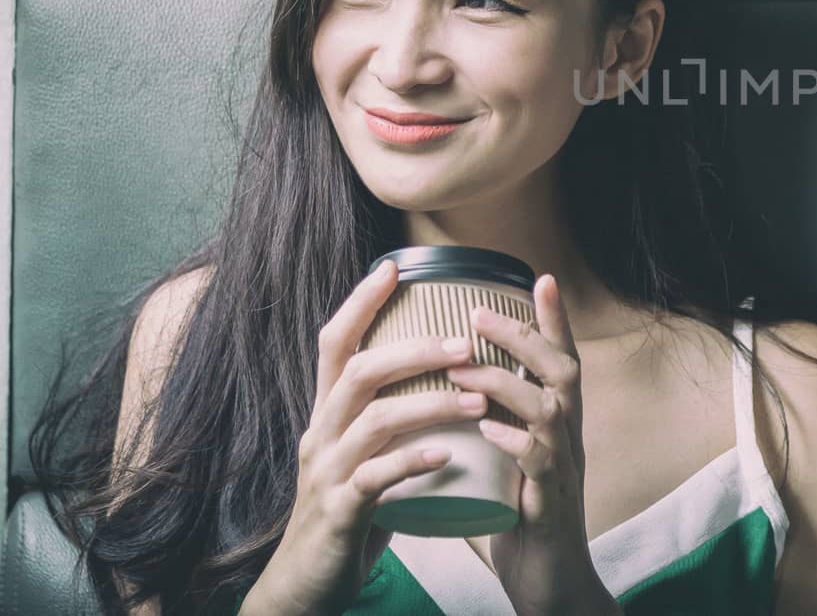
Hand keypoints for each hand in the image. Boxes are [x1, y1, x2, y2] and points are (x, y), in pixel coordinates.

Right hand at [256, 260, 489, 613]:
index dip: (359, 302)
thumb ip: (388, 413)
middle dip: (414, 349)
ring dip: (430, 403)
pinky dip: (412, 462)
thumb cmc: (349, 508)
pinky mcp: (339, 513)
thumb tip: (439, 370)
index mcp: (327, 413)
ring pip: (374, 421)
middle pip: (359, 371)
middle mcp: (321, 433)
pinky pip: (375, 480)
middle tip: (466, 342)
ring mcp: (327, 474)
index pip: (333, 344)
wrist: (307, 582)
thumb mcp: (362, 451)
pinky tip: (446, 455)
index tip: (394, 266)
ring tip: (476, 396)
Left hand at [447, 274, 618, 615]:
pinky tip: (491, 432)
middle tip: (479, 313)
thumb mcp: (507, 465)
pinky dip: (516, 442)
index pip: (560, 361)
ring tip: (467, 371)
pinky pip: (540, 465)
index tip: (538, 276)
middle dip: (524, 337)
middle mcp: (568, 441)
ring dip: (508, 385)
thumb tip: (445, 395)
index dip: (553, 320)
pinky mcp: (550, 507)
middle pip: (563, 371)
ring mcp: (563, 472)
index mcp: (557, 428)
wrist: (549, 588)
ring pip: (551, 411)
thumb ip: (487, 432)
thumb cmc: (522, 524)